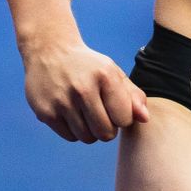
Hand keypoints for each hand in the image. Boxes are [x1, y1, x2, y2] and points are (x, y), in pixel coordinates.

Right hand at [22, 42, 148, 142]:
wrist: (50, 52)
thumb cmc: (89, 67)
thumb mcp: (113, 73)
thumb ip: (133, 96)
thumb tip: (145, 119)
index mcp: (105, 76)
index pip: (124, 119)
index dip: (123, 118)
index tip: (115, 107)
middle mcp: (83, 89)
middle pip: (106, 133)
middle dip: (109, 129)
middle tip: (102, 114)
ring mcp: (62, 102)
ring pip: (88, 138)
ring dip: (91, 131)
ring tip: (88, 114)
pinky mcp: (45, 112)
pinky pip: (70, 137)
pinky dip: (75, 131)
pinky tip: (73, 114)